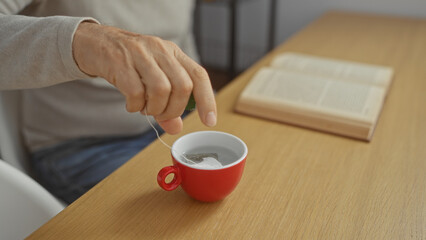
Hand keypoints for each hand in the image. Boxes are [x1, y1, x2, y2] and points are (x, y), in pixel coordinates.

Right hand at [72, 22, 216, 133]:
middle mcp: (161, 50)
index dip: (207, 100)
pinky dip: (135, 106)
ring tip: (146, 109)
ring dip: (155, 109)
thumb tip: (176, 128)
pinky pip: (136, 92)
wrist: (96, 43)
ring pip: (161, 90)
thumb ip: (166, 104)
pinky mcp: (120, 62)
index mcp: (174, 53)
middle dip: (174, 110)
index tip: (209, 121)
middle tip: (161, 115)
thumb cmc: (130, 64)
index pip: (199, 76)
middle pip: (182, 86)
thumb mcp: (153, 79)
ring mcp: (140, 54)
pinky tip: (131, 105)